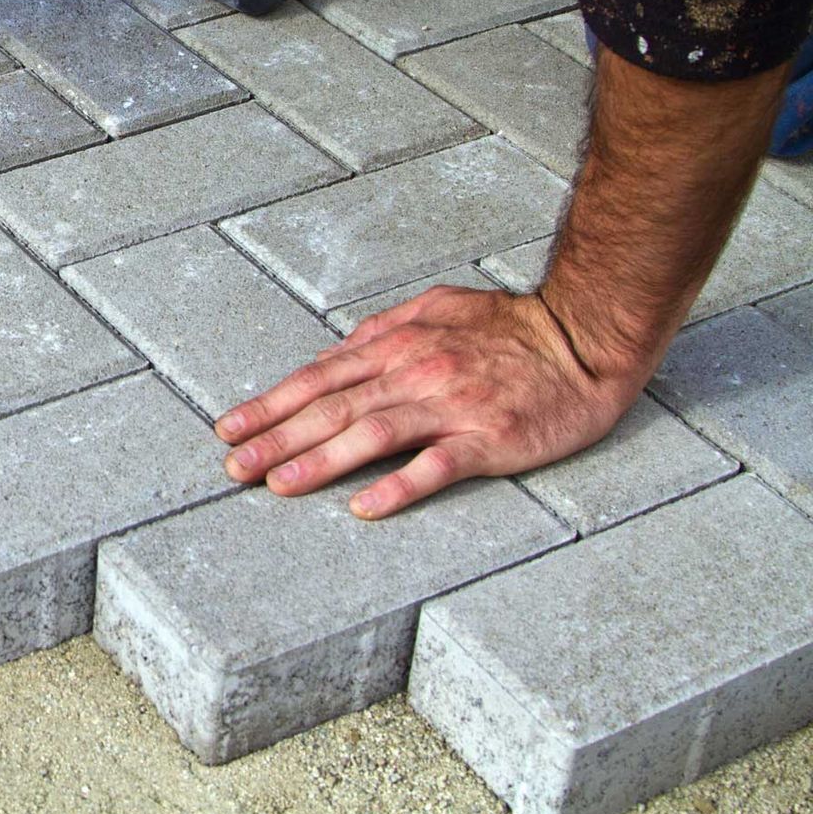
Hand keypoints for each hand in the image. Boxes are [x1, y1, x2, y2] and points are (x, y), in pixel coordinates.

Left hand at [213, 286, 642, 518]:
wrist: (585, 340)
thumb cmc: (510, 327)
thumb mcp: (438, 307)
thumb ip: (384, 329)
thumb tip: (336, 351)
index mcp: (399, 344)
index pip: (319, 377)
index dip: (271, 404)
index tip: (229, 428)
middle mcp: (416, 372)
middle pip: (333, 408)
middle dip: (276, 438)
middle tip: (233, 467)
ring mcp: (453, 406)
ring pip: (373, 435)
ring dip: (321, 461)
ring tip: (278, 484)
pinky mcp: (491, 439)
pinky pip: (438, 466)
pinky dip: (399, 486)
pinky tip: (365, 507)